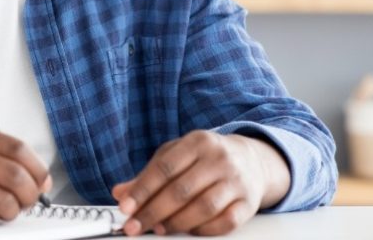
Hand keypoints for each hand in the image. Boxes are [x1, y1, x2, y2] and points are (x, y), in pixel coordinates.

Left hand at [110, 131, 289, 235]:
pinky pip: (226, 222)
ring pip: (204, 208)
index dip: (142, 190)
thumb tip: (120, 193)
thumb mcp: (176, 156)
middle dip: (153, 212)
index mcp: (197, 142)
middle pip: (181, 190)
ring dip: (177, 223)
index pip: (165, 168)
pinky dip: (204, 230)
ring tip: (159, 229)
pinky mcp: (249, 202)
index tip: (126, 207)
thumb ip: (148, 175)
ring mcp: (236, 181)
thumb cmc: (204, 159)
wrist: (251, 160)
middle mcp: (219, 159)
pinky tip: (189, 230)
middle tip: (135, 226)